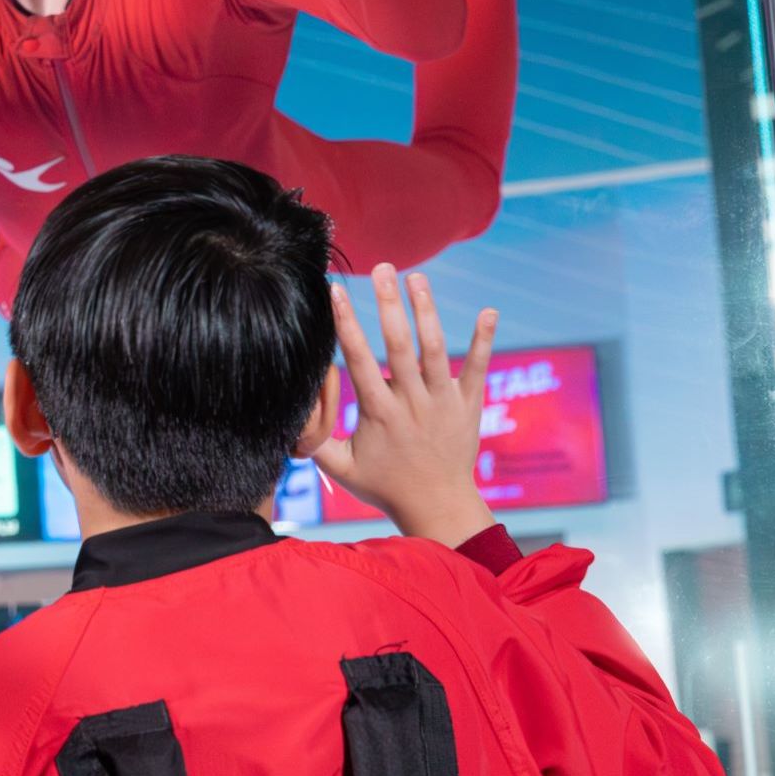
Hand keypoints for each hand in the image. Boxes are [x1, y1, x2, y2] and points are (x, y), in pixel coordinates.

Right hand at [311, 264, 500, 547]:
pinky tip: (489, 311)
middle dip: (389, 304)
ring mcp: (443, 402)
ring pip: (436, 349)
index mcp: (379, 413)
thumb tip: (285, 415)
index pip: (359, 360)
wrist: (439, 507)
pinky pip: (478, 368)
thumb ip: (314, 441)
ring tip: (417, 277)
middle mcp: (412, 402)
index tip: (337, 291)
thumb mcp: (341, 468)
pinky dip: (484, 340)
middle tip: (382, 268)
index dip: (347, 324)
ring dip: (427, 311)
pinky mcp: (469, 405)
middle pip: (399, 346)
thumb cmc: (385, 486)